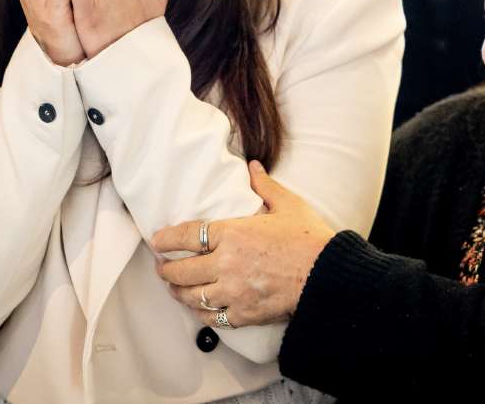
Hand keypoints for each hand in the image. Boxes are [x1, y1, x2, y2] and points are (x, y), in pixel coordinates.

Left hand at [153, 161, 335, 328]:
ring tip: (174, 288)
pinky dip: (201, 312)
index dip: (166, 238)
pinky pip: (212, 317)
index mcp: (233, 233)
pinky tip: (198, 307)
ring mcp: (233, 291)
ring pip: (191, 296)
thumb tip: (253, 167)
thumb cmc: (309, 238)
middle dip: (166, 269)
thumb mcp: (288, 205)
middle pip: (182, 270)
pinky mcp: (243, 313)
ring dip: (178, 291)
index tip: (157, 240)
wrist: (328, 275)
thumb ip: (264, 187)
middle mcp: (226, 263)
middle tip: (162, 267)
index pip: (187, 235)